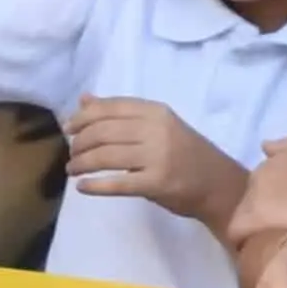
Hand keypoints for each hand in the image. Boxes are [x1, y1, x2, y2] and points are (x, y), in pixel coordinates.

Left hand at [62, 94, 237, 224]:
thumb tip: (84, 100)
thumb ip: (121, 113)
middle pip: (103, 132)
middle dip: (79, 143)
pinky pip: (118, 184)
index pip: (110, 108)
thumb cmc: (185, 153)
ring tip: (73, 169)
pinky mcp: (157, 183)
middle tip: (71, 154)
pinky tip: (82, 187)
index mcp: (155, 111)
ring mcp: (158, 156)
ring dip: (82, 163)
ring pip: (106, 156)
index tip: (68, 129)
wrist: (218, 184)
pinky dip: (95, 186)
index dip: (83, 117)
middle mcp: (156, 129)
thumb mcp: (157, 125)